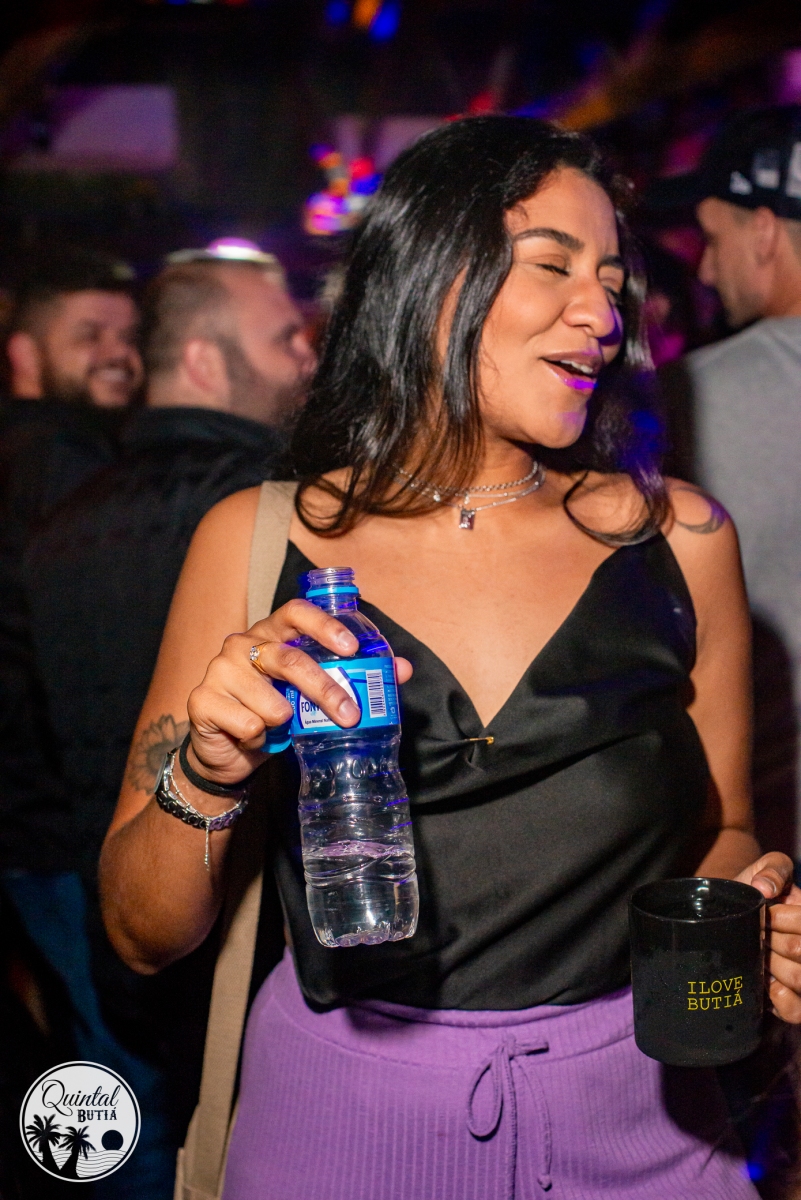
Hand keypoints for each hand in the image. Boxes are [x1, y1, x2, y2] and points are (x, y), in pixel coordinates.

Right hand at [186, 598, 411, 787]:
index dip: (324, 625)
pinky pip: (247, 724)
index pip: (296, 611)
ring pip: (269, 701)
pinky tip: (252, 736)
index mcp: (272, 633)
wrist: (228, 753)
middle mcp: (243, 644)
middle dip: (325, 689)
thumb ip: (354, 676)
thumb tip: (403, 670)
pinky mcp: (202, 700)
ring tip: (281, 728)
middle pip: (289, 659)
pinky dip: (259, 738)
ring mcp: (219, 669)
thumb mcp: (312, 694)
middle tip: (350, 713)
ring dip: (284, 723)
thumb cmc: (275, 713)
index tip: (352, 648)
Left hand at [736, 852, 800, 1022]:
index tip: (764, 914)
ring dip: (773, 965)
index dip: (781, 919)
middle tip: (758, 934)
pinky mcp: (795, 1004)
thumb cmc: (753, 892)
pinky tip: (768, 985)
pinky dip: (781, 999)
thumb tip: (766, 888)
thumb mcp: (765, 871)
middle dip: (772, 940)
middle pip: (800, 950)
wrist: (733, 917)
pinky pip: (796, 1011)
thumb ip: (773, 869)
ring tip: (760, 955)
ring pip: (799, 978)